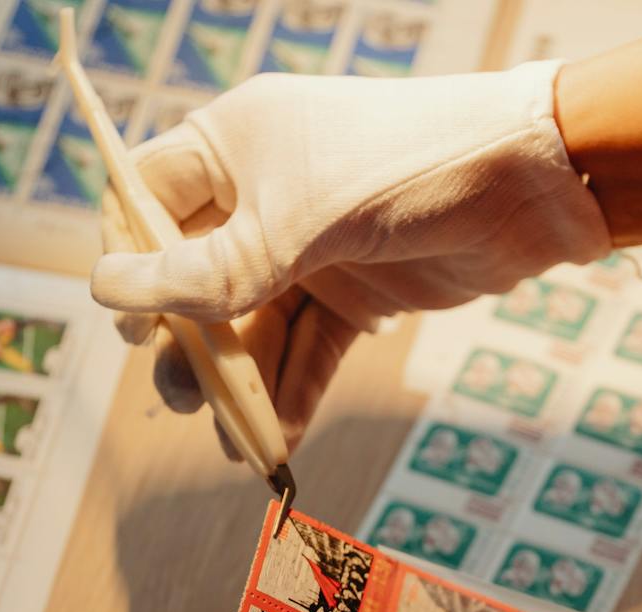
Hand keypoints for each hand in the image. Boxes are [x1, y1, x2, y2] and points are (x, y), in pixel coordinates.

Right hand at [89, 61, 609, 444]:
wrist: (533, 183)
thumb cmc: (406, 166)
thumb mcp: (295, 224)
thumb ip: (207, 271)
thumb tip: (108, 293)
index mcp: (234, 144)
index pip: (145, 198)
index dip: (128, 262)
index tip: (131, 328)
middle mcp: (264, 194)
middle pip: (194, 277)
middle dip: (190, 344)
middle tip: (189, 398)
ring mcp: (311, 246)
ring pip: (253, 324)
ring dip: (243, 383)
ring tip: (237, 438)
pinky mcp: (358, 291)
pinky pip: (307, 347)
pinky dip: (293, 390)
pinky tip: (280, 438)